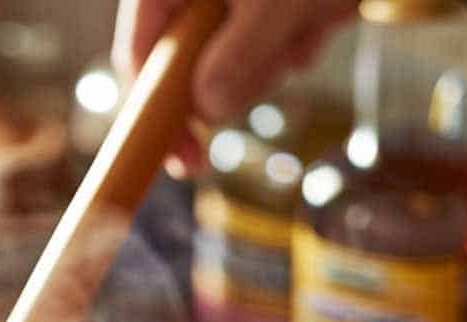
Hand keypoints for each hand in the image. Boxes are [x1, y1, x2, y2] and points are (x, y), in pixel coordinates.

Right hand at [111, 0, 357, 173]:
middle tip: (286, 61)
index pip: (139, 57)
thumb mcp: (275, 2)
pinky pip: (270, 27)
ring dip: (283, 47)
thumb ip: (238, 59)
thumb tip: (206, 111)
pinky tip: (328, 7)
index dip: (158, 116)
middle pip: (191, 58)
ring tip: (322, 11)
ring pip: (238, 46)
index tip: (186, 161)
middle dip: (243, 69)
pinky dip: (301, 27)